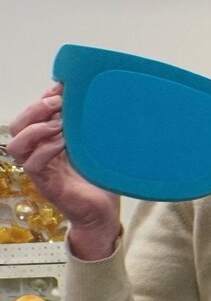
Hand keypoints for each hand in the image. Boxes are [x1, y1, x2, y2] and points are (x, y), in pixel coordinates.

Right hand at [6, 84, 123, 258]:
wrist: (105, 211)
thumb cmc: (100, 177)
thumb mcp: (93, 146)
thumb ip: (85, 125)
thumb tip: (84, 97)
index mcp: (46, 142)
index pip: (30, 116)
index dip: (40, 100)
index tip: (60, 89)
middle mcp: (37, 154)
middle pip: (16, 127)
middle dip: (34, 110)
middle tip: (58, 102)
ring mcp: (39, 170)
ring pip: (16, 146)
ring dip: (36, 129)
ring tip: (60, 124)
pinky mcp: (45, 185)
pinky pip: (32, 165)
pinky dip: (46, 150)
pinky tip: (63, 143)